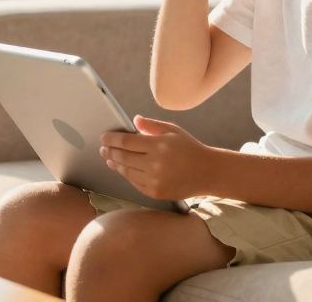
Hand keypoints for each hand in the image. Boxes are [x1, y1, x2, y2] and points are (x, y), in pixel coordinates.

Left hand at [100, 115, 215, 200]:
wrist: (208, 173)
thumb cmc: (190, 148)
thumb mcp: (173, 131)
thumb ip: (152, 125)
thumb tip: (134, 119)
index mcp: (158, 145)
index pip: (126, 141)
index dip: (112, 139)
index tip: (103, 137)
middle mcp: (155, 163)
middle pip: (123, 157)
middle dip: (109, 151)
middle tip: (102, 148)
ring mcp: (155, 180)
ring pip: (126, 171)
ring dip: (115, 164)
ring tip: (109, 158)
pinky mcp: (155, 192)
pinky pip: (135, 183)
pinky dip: (127, 175)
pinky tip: (122, 169)